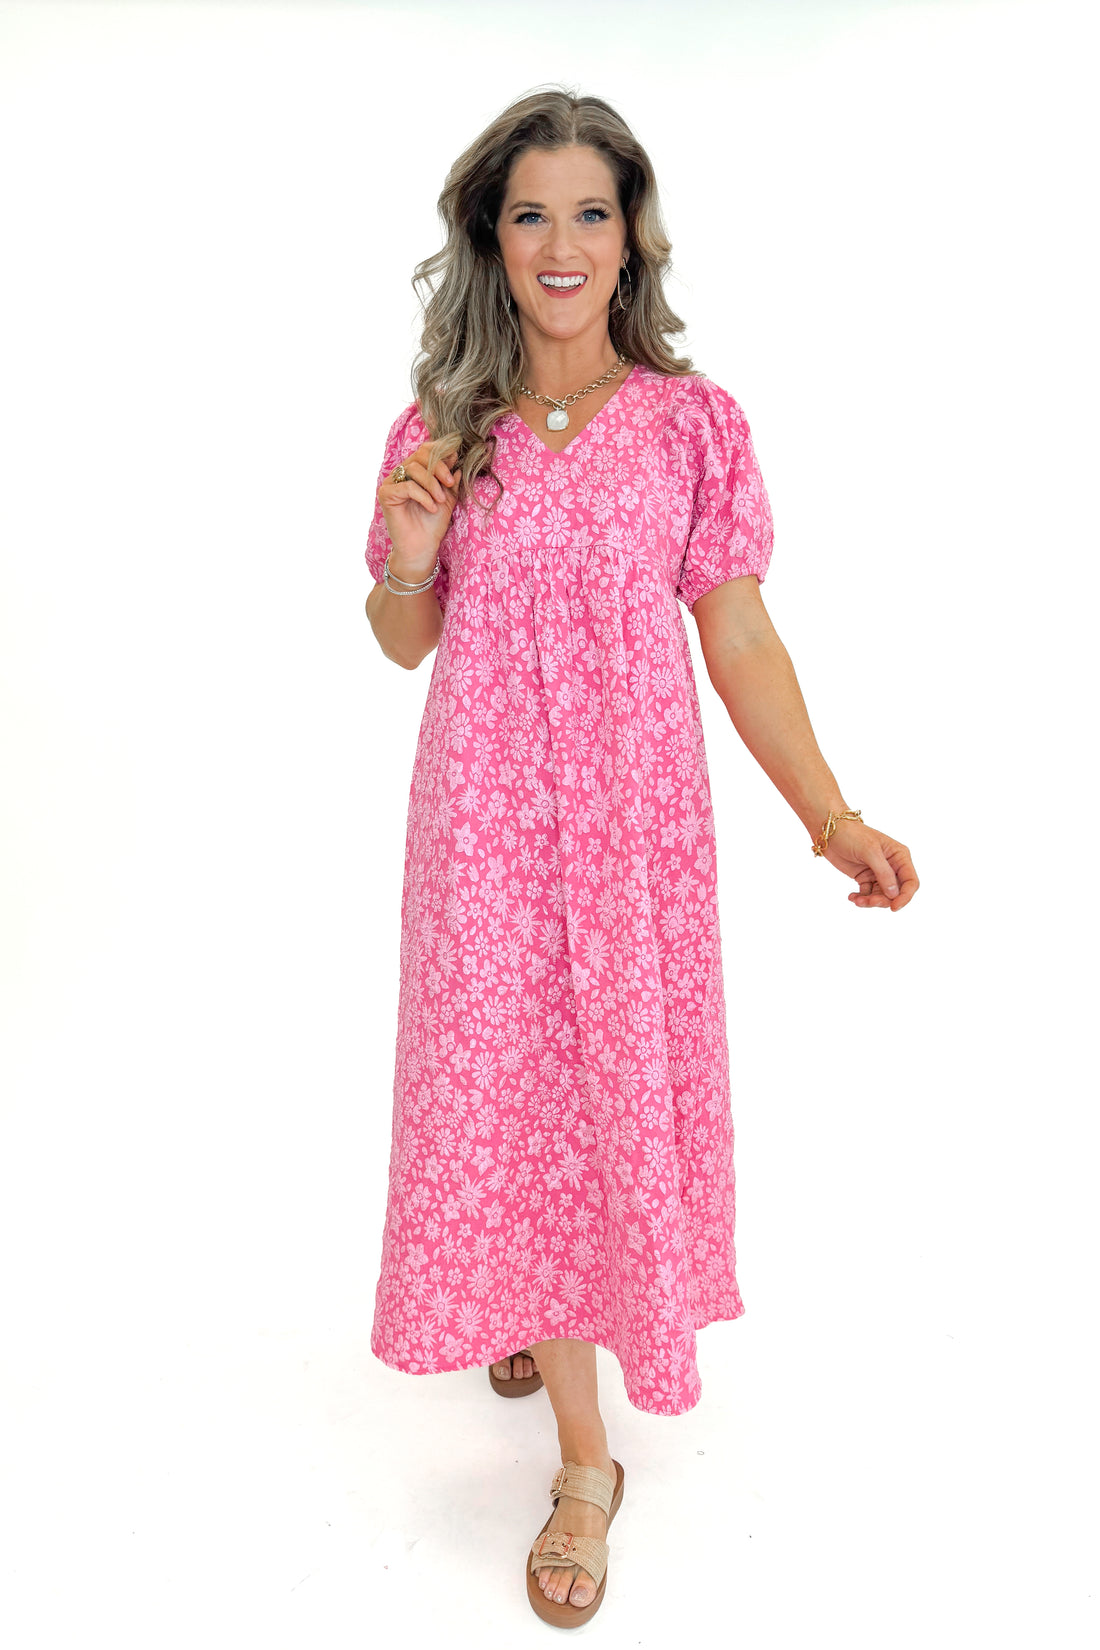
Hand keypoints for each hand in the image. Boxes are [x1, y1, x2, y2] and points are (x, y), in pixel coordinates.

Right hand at [379, 441, 461, 571]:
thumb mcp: (447, 498)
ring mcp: (392, 483)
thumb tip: (455, 456)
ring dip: (432, 484)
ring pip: (414, 468)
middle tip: (450, 484)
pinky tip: (431, 508)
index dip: (441, 453)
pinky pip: (407, 486)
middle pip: (420, 456)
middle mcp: (402, 474)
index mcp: (416, 471)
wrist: (422, 548)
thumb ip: (450, 478)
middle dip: (439, 467)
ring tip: (440, 500)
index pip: (426, 450)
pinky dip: (423, 496)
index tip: (456, 462)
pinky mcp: (386, 494)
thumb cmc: (433, 525)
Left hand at [822, 820, 918, 910]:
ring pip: (882, 896)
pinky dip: (861, 899)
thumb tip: (894, 894)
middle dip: (883, 900)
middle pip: (896, 892)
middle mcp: (892, 866)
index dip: (905, 897)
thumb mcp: (869, 852)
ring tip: (856, 900)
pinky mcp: (865, 878)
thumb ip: (883, 873)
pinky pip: (868, 894)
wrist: (830, 831)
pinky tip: (852, 896)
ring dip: (870, 901)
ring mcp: (878, 873)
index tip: (893, 908)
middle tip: (868, 902)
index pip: (911, 881)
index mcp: (899, 856)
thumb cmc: (852, 835)